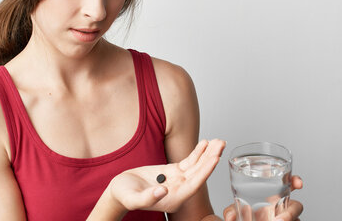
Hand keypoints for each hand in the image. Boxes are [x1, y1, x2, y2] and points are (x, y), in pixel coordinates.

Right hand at [109, 139, 225, 212]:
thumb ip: (148, 197)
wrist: (120, 191)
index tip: (215, 159)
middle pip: (200, 173)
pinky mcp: (174, 172)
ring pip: (197, 166)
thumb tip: (163, 191)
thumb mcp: (133, 198)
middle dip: (211, 158)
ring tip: (219, 141)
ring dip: (208, 153)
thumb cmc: (125, 196)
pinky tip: (205, 143)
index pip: (194, 184)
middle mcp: (180, 190)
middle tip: (222, 144)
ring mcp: (178, 180)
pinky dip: (198, 152)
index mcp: (174, 200)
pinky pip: (190, 161)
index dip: (205, 171)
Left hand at [223, 175, 303, 220]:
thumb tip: (229, 217)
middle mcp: (281, 207)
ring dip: (288, 220)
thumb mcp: (237, 208)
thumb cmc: (246, 214)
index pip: (289, 184)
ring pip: (295, 219)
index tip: (299, 184)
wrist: (247, 220)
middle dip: (292, 212)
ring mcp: (283, 217)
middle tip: (280, 220)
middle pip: (296, 206)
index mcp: (273, 195)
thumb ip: (232, 210)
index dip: (296, 182)